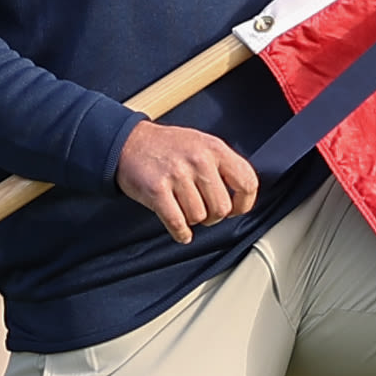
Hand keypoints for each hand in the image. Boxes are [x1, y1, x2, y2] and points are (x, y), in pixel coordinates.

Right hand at [115, 119, 259, 243]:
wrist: (129, 142)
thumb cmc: (168, 147)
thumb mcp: (202, 144)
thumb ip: (223, 166)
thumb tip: (241, 198)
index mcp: (215, 148)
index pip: (247, 183)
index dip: (243, 204)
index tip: (235, 210)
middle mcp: (199, 159)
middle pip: (222, 208)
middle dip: (213, 216)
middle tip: (203, 211)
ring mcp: (177, 174)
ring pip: (199, 217)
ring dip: (192, 221)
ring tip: (184, 210)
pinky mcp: (157, 189)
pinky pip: (177, 223)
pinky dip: (180, 233)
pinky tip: (180, 230)